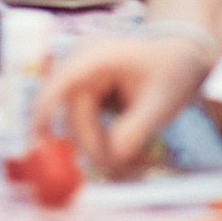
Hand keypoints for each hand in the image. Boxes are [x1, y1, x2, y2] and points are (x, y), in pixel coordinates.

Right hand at [33, 31, 213, 177]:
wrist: (181, 56)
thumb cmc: (173, 70)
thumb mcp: (161, 102)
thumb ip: (135, 130)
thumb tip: (111, 157)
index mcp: (99, 56)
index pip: (63, 82)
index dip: (45, 108)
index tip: (39, 138)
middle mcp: (82, 64)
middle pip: (73, 114)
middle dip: (92, 142)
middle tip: (119, 165)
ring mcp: (81, 78)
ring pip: (76, 122)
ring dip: (96, 143)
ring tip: (129, 155)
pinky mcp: (86, 93)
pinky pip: (83, 122)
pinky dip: (98, 138)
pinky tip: (121, 143)